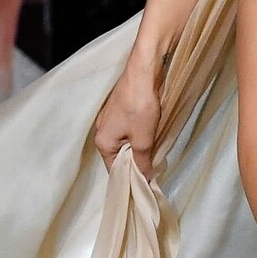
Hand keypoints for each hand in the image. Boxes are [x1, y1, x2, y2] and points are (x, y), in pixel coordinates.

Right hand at [92, 60, 160, 180]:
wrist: (143, 73)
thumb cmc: (140, 108)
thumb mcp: (143, 140)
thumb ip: (142, 161)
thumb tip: (144, 179)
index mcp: (102, 142)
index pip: (114, 169)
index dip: (130, 178)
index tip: (145, 185)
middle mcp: (101, 131)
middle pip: (118, 156)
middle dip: (135, 162)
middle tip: (153, 170)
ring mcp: (109, 118)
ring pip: (124, 142)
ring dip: (138, 148)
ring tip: (154, 154)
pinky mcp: (119, 108)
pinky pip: (127, 129)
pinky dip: (138, 135)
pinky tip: (151, 135)